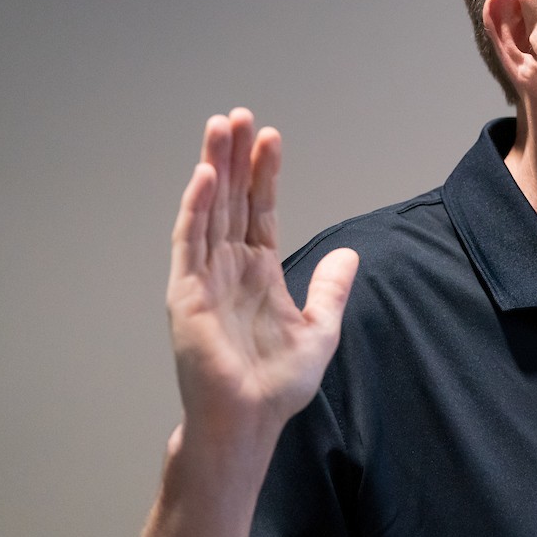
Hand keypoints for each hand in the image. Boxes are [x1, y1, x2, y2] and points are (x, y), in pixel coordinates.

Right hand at [134, 109, 356, 536]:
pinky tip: (202, 177)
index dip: (264, 174)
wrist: (250, 421)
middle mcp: (228, 267)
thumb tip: (350, 254)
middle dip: (234, 158)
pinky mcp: (185, 294)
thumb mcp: (321, 330)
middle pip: (230, 200)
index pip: (259, 210)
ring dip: (212, 169)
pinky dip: (193, 208)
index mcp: (258, 272)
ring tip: (220, 127)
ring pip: (208, 210)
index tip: (271, 137)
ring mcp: (204, 277)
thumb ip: (332, 290)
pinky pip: (188, 243)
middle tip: (238, 115)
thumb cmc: (278, 385)